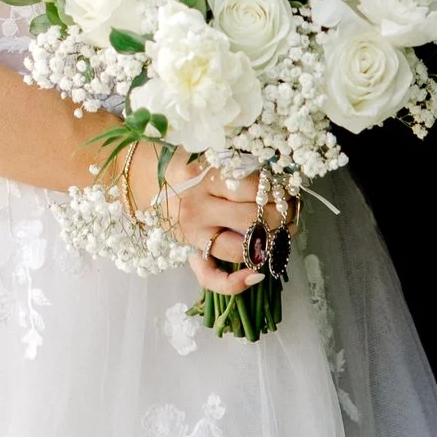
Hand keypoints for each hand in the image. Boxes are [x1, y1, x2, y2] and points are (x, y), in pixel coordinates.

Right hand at [105, 134, 289, 294]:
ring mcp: (194, 233)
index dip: (278, 191)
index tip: (289, 189)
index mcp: (204, 176)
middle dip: (282, 216)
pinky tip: (256, 276)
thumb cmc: (185, 164)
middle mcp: (198, 207)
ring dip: (271, 243)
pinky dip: (235, 283)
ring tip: (285, 232)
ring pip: (241, 248)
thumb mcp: (208, 153)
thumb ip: (237, 164)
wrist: (143, 178)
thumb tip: (277, 178)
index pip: (253, 188)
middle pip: (252, 218)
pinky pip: (210, 276)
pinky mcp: (190, 250)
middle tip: (293, 210)